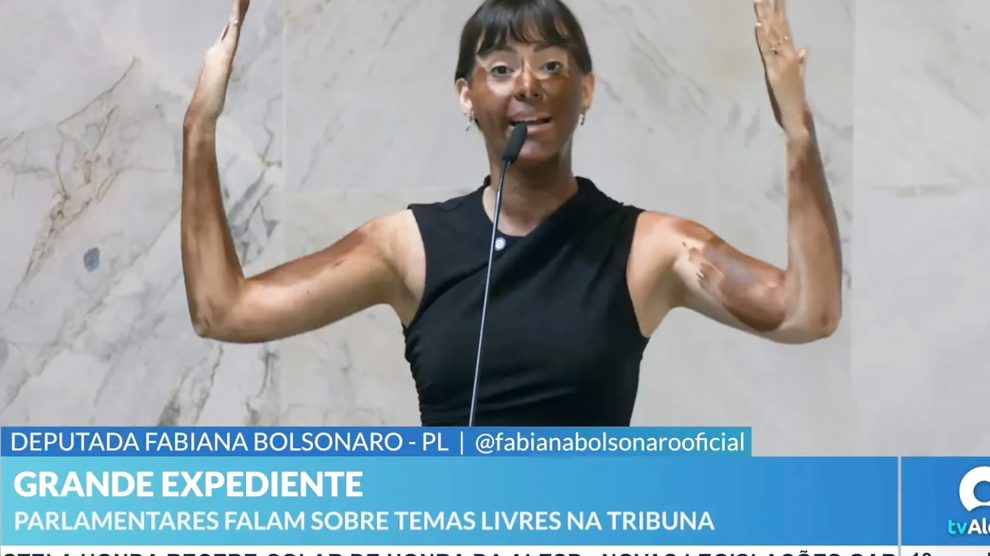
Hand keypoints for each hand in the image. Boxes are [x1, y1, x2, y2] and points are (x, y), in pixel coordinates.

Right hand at [185, 0, 249, 126]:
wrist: (202, 110)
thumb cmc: (208, 103)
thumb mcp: (218, 87)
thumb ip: (218, 77)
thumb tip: (220, 74)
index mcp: (220, 55)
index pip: (231, 33)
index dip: (236, 19)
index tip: (242, 4)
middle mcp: (219, 51)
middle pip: (233, 26)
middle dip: (239, 9)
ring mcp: (220, 54)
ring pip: (233, 28)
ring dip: (238, 12)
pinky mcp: (222, 59)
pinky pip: (230, 39)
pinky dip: (234, 26)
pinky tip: (237, 17)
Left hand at [753, 0, 808, 135]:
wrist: (797, 113)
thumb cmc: (796, 96)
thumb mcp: (800, 75)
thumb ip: (802, 61)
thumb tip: (805, 48)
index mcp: (791, 54)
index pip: (785, 26)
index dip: (780, 10)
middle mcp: (786, 54)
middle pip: (777, 26)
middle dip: (770, 8)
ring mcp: (780, 62)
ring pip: (771, 35)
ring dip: (764, 17)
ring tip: (759, 1)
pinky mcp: (772, 71)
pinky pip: (766, 51)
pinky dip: (761, 38)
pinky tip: (758, 26)